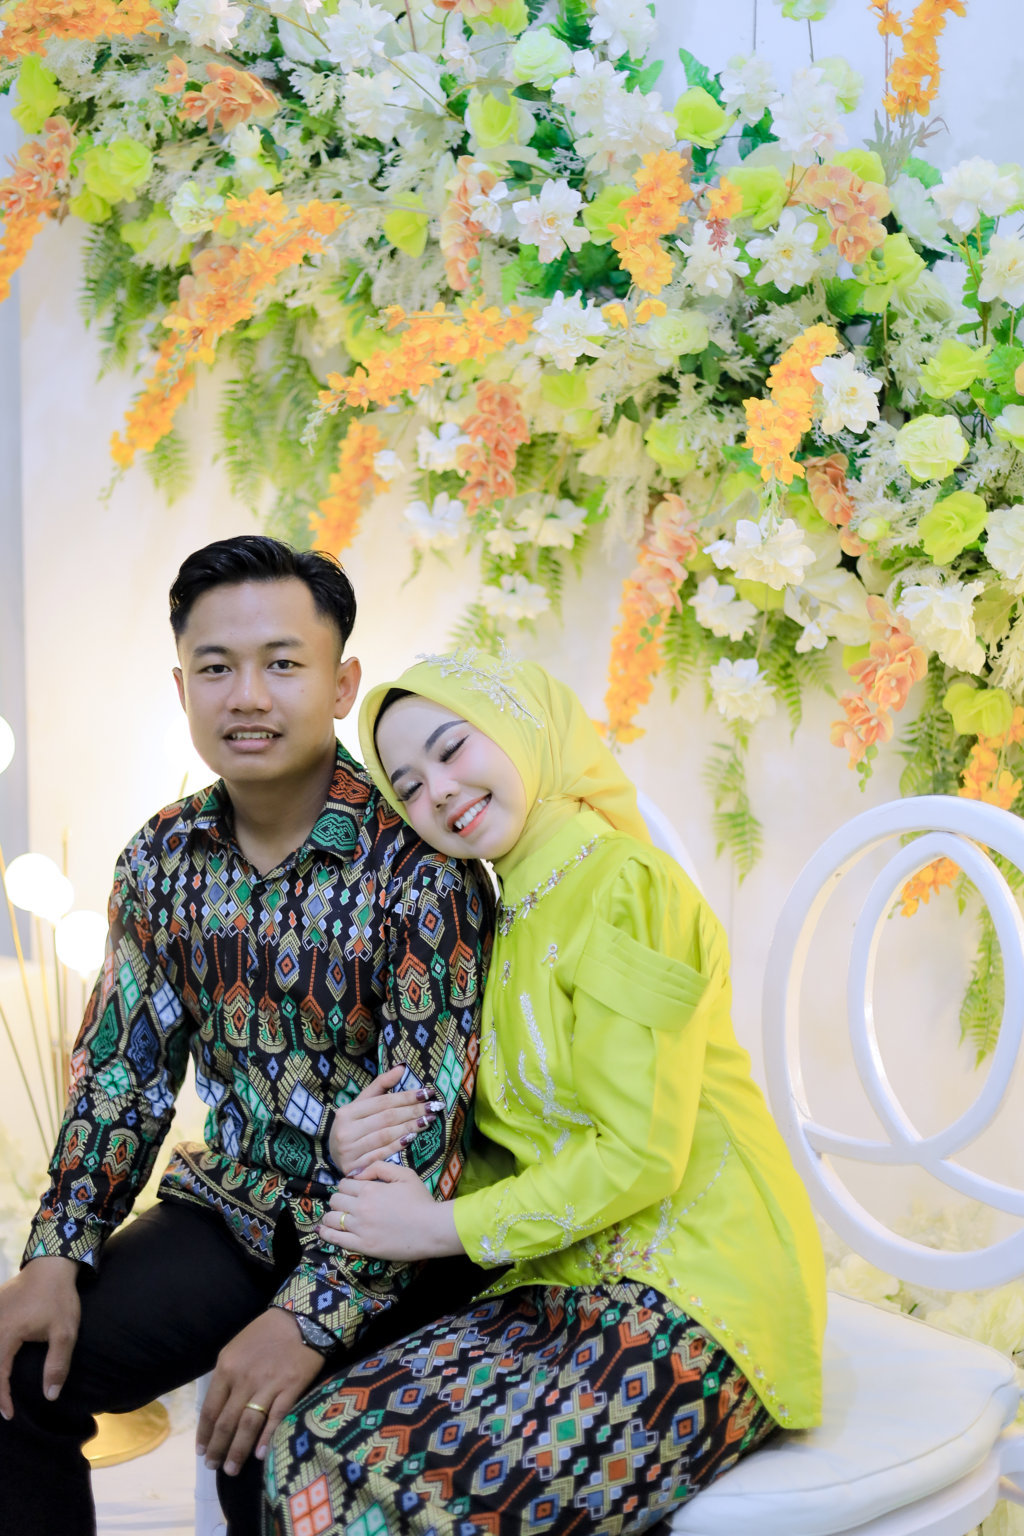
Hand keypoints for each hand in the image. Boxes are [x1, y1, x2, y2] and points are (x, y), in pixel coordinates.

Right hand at [0, 1256, 80, 1419]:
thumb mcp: (65, 1332)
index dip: (2, 1398)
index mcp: (6, 1334)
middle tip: (2, 1406)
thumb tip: (50, 1396)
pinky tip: (0, 1366)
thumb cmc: (59, 1298)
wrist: (51, 1265)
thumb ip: (57, 1364)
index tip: (9, 1414)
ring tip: (1, 1390)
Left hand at [196, 1308, 323, 1475]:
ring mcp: (267, 1385)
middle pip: (226, 1422)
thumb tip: (219, 1407)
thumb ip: (226, 1376)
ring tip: (231, 1469)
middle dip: (218, 1449)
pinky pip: (275, 1418)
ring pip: (247, 1425)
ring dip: (237, 1451)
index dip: (204, 1434)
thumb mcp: (236, 1348)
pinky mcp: (290, 1388)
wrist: (301, 1317)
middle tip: (213, 1467)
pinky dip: (266, 1438)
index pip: (209, 1409)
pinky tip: (260, 1455)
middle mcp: (243, 1379)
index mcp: (226, 1368)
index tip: (201, 1451)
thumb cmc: (266, 1333)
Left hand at [318, 1162, 461, 1261]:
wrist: (431, 1228)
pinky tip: (322, 1231)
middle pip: (335, 1200)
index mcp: (370, 1189)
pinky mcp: (362, 1246)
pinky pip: (335, 1239)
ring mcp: (360, 1228)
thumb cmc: (420, 1200)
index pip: (344, 1184)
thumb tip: (358, 1172)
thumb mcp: (404, 1174)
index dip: (347, 1186)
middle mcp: (361, 1207)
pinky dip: (325, 1233)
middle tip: (347, 1204)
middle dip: (339, 1199)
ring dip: (332, 1215)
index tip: (353, 1191)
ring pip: (332, 1218)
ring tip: (337, 1217)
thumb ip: (380, 1167)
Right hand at [329, 1064, 442, 1174]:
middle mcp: (346, 1131)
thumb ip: (380, 1085)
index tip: (427, 1093)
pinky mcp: (355, 1168)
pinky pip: (382, 1154)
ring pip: (386, 1135)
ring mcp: (349, 1151)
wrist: (334, 1157)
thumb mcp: (362, 1104)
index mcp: (347, 1112)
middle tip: (433, 1107)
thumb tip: (401, 1068)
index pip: (383, 1102)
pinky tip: (412, 1138)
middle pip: (386, 1118)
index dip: (407, 1097)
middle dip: (413, 1111)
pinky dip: (398, 1145)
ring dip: (410, 1127)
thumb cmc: (353, 1126)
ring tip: (428, 1120)